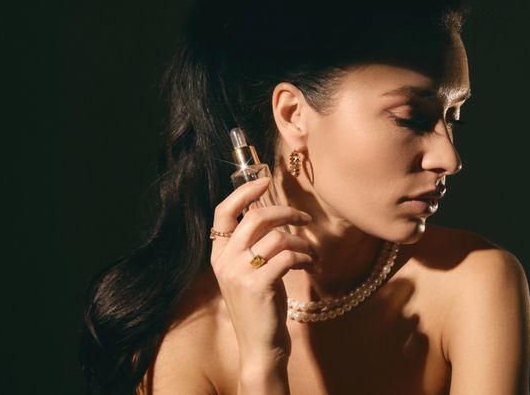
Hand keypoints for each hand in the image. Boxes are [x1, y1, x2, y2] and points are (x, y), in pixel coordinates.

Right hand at [210, 176, 315, 366]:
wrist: (259, 347)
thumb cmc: (260, 308)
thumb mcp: (248, 274)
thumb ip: (252, 246)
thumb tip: (270, 214)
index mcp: (219, 255)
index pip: (223, 212)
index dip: (244, 192)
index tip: (265, 181)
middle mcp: (224, 262)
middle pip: (256, 218)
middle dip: (285, 212)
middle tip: (304, 218)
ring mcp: (239, 274)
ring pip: (277, 237)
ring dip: (301, 242)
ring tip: (310, 253)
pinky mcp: (258, 286)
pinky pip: (288, 256)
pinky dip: (305, 257)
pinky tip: (310, 265)